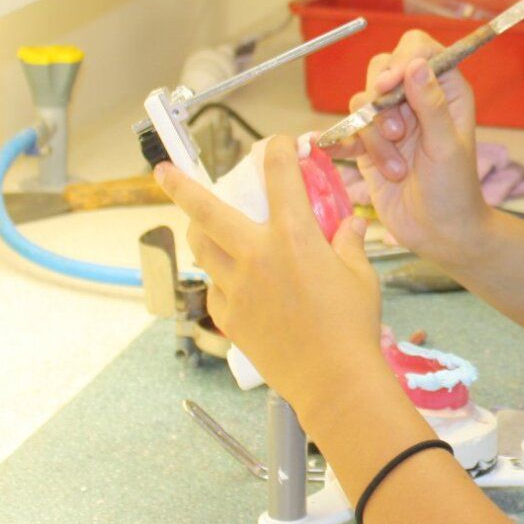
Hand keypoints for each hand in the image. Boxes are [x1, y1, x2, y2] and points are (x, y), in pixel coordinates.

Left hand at [154, 136, 381, 413]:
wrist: (334, 380)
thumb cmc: (352, 329)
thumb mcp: (360, 277)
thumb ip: (349, 244)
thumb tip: (349, 225)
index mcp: (293, 237)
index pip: (278, 175)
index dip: (276, 150)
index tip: (277, 144)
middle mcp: (256, 256)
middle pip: (206, 210)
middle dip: (180, 185)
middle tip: (163, 171)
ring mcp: (237, 288)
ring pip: (201, 248)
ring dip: (198, 231)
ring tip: (203, 227)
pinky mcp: (230, 317)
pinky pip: (214, 289)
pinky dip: (220, 279)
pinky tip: (235, 282)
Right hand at [324, 31, 493, 269]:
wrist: (439, 233)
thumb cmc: (454, 191)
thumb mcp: (446, 147)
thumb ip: (431, 104)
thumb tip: (415, 63)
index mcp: (446, 90)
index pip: (418, 49)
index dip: (400, 60)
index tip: (387, 86)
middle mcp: (417, 99)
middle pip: (381, 69)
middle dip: (382, 101)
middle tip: (395, 133)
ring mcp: (391, 120)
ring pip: (362, 102)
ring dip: (373, 136)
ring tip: (395, 169)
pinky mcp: (369, 144)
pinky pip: (347, 128)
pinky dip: (344, 142)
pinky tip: (346, 155)